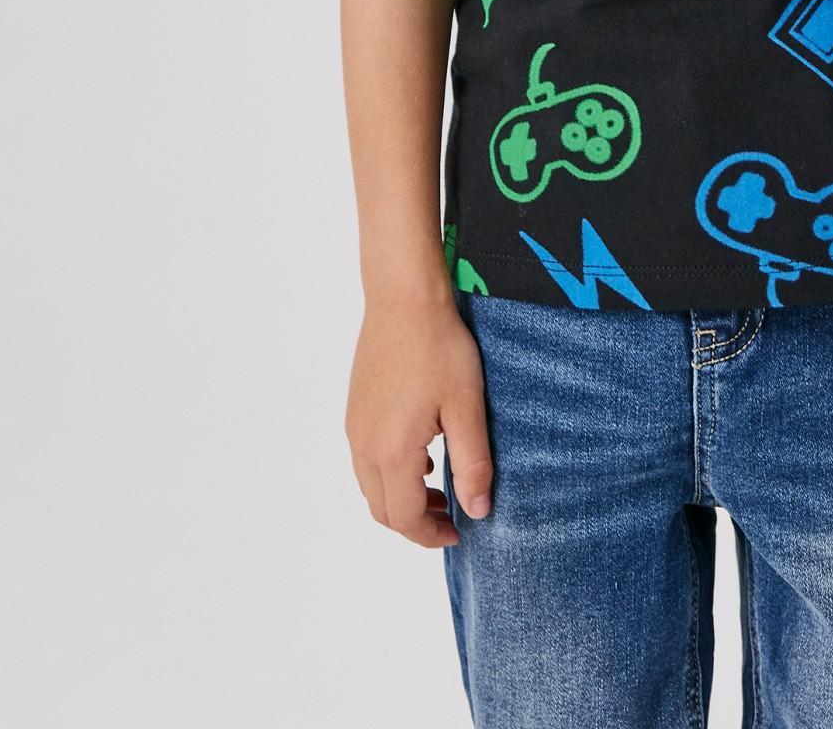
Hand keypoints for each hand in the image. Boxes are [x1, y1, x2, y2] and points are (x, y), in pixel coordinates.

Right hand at [345, 292, 494, 546]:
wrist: (403, 298)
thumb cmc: (440, 347)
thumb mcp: (467, 408)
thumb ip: (472, 465)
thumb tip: (477, 512)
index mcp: (391, 452)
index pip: (404, 518)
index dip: (431, 535)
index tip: (460, 532)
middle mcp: (363, 445)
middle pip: (383, 509)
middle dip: (416, 523)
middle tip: (452, 517)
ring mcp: (355, 426)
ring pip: (371, 486)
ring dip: (402, 499)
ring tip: (441, 488)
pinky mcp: (355, 408)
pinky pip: (366, 459)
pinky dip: (390, 474)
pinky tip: (422, 455)